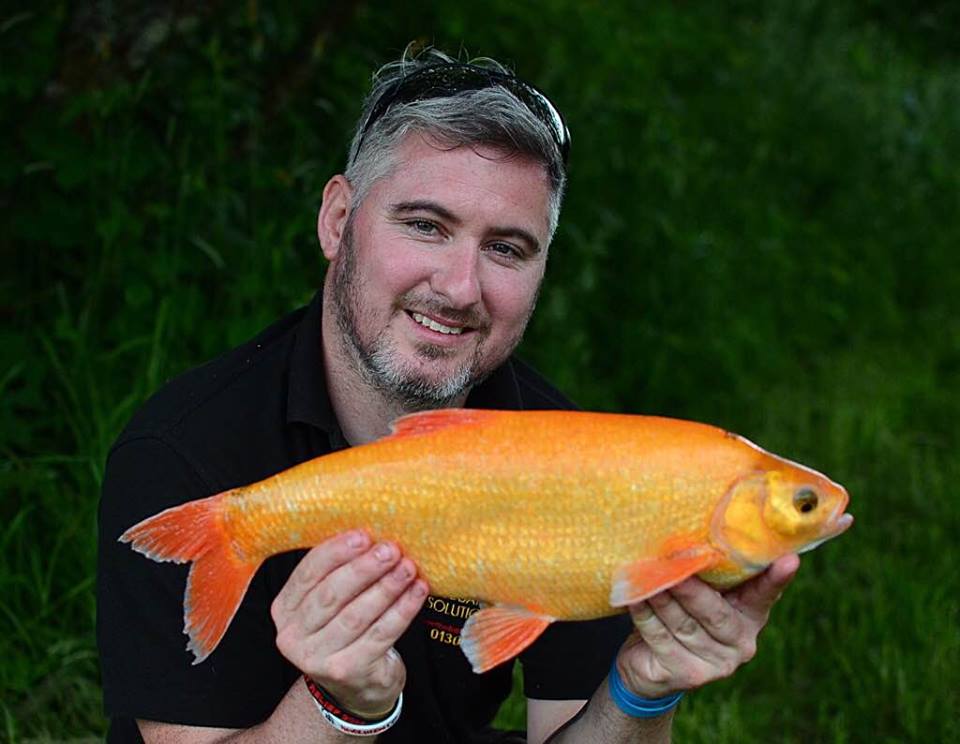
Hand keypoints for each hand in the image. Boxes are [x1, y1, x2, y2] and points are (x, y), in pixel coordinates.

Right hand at [270, 531, 428, 717]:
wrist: (355, 686)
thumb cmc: (344, 630)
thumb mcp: (329, 602)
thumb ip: (339, 572)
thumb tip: (373, 535)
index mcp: (285, 608)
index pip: (307, 573)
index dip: (336, 552)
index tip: (363, 535)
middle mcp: (293, 635)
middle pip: (330, 595)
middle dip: (364, 569)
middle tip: (390, 549)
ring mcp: (318, 658)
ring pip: (357, 615)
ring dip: (386, 587)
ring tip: (408, 568)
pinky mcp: (348, 671)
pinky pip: (380, 635)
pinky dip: (402, 610)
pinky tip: (417, 592)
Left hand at [615, 554, 799, 698]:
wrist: (651, 666)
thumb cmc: (680, 615)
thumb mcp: (701, 594)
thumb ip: (707, 575)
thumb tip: (694, 534)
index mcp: (750, 616)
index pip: (765, 595)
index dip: (776, 578)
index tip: (790, 560)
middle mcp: (740, 643)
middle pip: (715, 613)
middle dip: (690, 588)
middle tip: (672, 562)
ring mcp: (715, 665)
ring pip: (684, 624)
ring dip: (660, 597)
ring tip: (644, 575)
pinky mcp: (686, 675)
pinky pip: (661, 638)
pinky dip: (644, 615)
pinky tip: (634, 598)